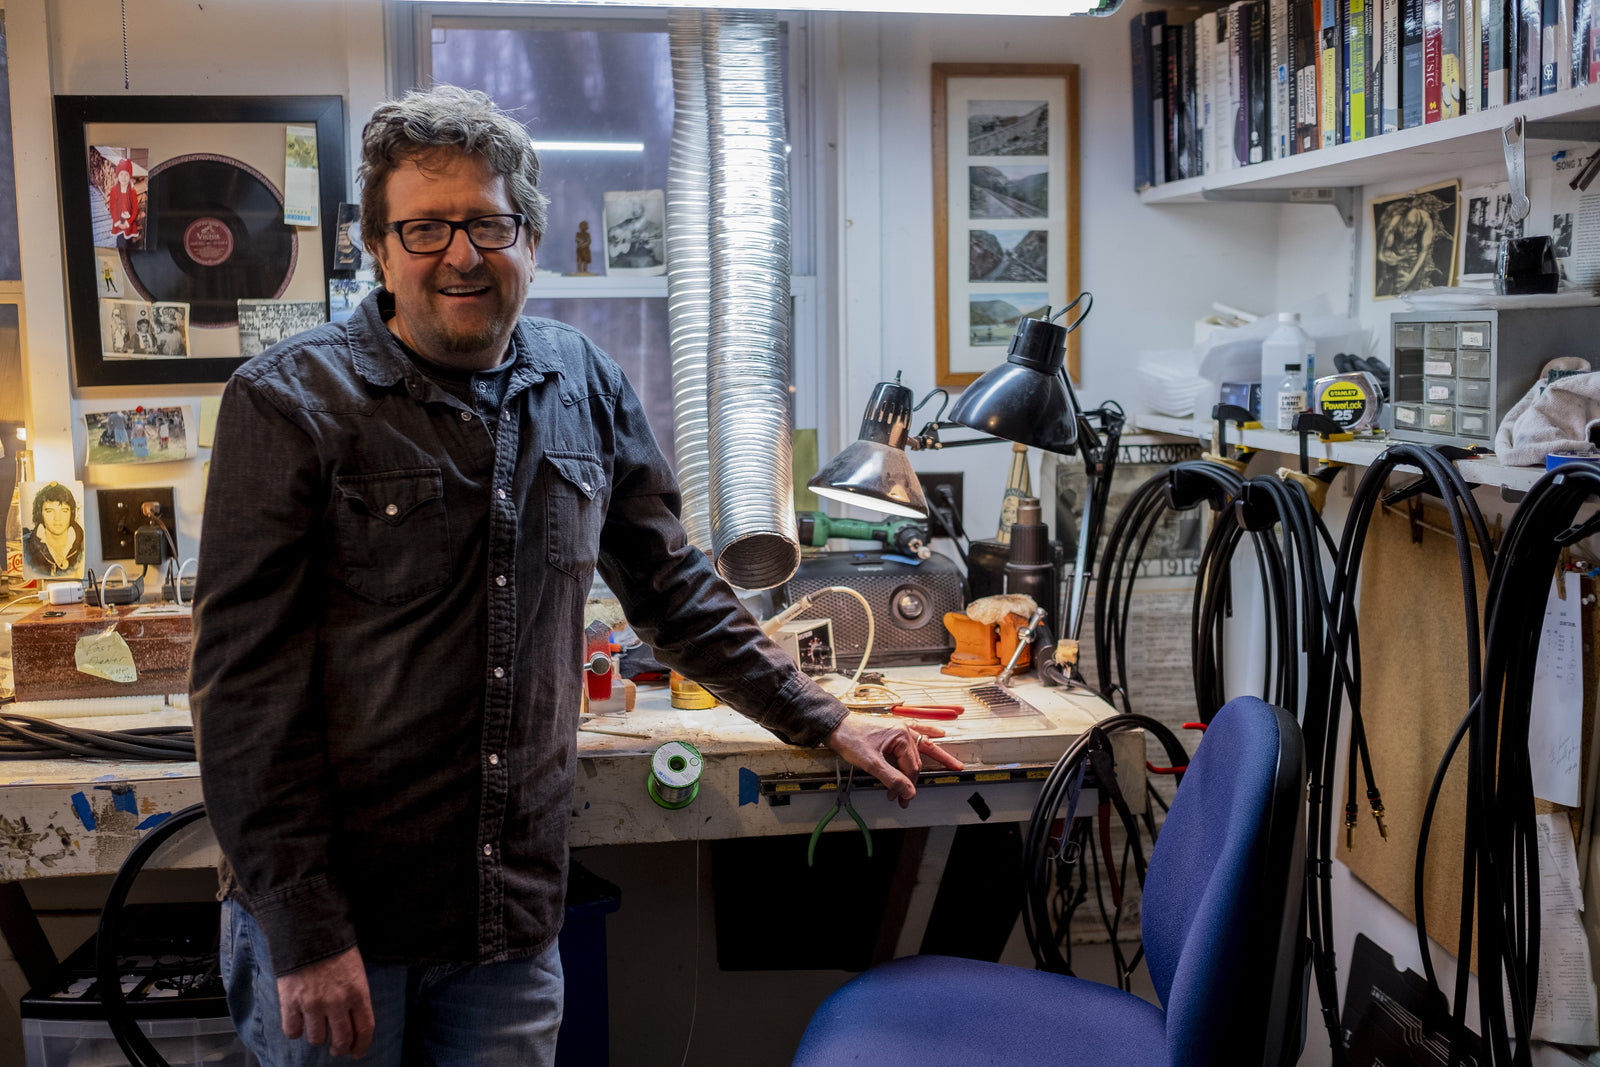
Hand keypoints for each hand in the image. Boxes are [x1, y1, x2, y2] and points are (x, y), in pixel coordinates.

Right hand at [277, 945, 374, 1057]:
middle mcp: (337, 1002)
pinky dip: (295, 1031)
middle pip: (341, 1039)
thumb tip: (354, 1018)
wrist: (309, 930)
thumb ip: (356, 995)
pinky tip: (297, 1023)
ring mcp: (313, 1004)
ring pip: (316, 1038)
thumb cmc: (335, 947)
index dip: (361, 1046)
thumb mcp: (356, 969)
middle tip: (336, 1047)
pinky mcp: (291, 1002)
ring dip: (317, 1036)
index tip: (357, 1053)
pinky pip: (292, 1031)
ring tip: (316, 1028)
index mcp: (358, 992)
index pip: (364, 1029)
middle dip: (339, 1047)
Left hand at [825, 713, 963, 808]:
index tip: (901, 799)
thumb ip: (891, 778)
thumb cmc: (850, 739)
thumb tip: (908, 792)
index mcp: (900, 735)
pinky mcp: (893, 730)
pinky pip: (915, 732)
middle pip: (916, 761)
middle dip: (912, 781)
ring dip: (932, 759)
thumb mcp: (871, 763)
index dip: (906, 786)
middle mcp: (903, 730)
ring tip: (953, 764)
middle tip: (907, 798)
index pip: (911, 768)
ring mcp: (899, 729)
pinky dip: (927, 733)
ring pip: (922, 746)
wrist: (835, 727)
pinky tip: (938, 733)